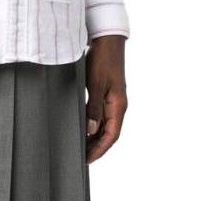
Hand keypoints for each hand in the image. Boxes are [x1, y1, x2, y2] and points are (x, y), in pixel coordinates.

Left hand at [85, 34, 126, 162]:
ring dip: (94, 135)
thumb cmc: (103, 60)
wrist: (107, 40)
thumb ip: (93, 108)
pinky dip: (93, 122)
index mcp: (118, 105)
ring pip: (105, 124)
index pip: (111, 135)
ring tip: (81, 145)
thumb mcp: (95, 84)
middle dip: (96, 146)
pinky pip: (101, 113)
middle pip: (109, 132)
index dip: (100, 149)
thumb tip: (91, 131)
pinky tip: (83, 125)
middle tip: (81, 156)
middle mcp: (117, 105)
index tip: (88, 159)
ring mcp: (112, 98)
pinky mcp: (106, 92)